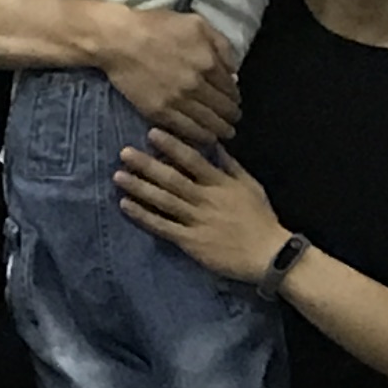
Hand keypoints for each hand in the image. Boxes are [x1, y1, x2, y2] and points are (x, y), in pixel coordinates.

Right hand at [90, 7, 241, 137]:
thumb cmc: (157, 26)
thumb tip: (234, 70)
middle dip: (231, 116)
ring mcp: (178, 100)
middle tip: (233, 120)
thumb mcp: (196, 23)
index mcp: (208, 62)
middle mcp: (197, 85)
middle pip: (223, 108)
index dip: (235, 98)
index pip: (230, 88)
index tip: (235, 102)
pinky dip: (200, 136)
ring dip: (220, 130)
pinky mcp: (160, 112)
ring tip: (224, 133)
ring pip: (208, 123)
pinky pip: (186, 129)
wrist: (120, 40)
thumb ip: (220, 44)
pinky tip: (206, 138)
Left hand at [113, 130, 290, 282]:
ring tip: (118, 175)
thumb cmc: (260, 218)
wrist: (268, 254)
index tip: (152, 133)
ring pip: (163, 201)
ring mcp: (196, 221)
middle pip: (172, 179)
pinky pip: (163, 226)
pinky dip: (143, 216)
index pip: (192, 159)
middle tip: (124, 152)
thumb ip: (231, 165)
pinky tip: (126, 205)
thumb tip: (215, 143)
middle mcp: (205, 199)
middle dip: (147, 164)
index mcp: (220, 183)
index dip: (171, 145)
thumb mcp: (250, 185)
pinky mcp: (190, 241)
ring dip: (139, 187)